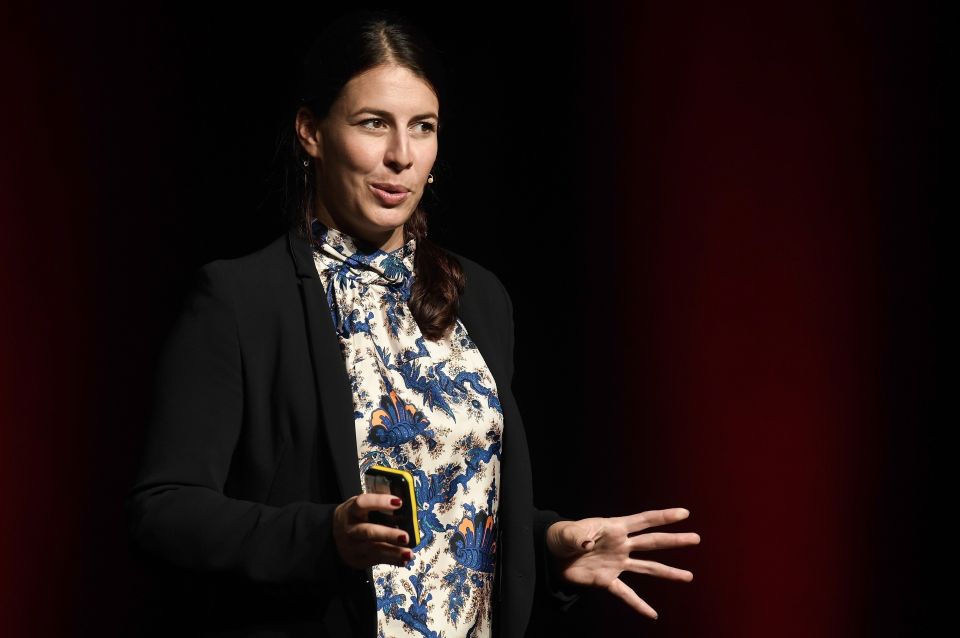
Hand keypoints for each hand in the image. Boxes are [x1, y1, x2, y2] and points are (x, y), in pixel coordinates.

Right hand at [333, 493, 413, 568]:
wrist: (333, 536)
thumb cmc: (355, 517)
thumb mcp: (360, 506)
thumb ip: (378, 504)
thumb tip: (403, 504)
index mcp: (352, 510)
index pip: (363, 503)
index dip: (380, 502)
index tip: (399, 502)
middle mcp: (351, 529)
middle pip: (369, 532)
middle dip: (388, 535)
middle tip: (406, 537)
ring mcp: (353, 547)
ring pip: (374, 550)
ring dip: (393, 552)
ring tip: (409, 553)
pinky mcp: (357, 560)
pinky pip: (377, 561)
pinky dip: (392, 560)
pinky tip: (404, 559)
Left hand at [545, 507, 699, 618]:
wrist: (550, 555)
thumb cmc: (561, 536)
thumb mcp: (568, 532)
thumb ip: (578, 535)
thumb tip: (587, 543)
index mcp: (614, 528)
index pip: (643, 521)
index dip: (663, 517)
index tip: (684, 513)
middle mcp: (621, 545)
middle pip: (652, 542)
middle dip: (674, 540)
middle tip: (696, 538)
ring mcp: (617, 563)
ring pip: (647, 568)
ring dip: (667, 572)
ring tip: (688, 576)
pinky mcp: (607, 581)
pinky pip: (626, 594)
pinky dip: (639, 605)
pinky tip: (653, 615)